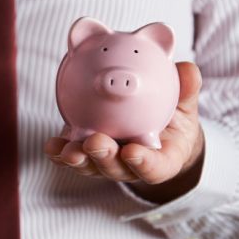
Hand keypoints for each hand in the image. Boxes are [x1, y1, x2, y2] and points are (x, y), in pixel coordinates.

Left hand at [44, 62, 203, 202]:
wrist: (154, 130)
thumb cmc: (172, 119)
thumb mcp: (184, 106)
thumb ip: (186, 91)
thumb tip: (187, 69)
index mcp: (161, 160)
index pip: (154, 168)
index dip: (143, 164)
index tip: (133, 152)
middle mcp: (129, 166)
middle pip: (115, 168)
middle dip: (103, 157)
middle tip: (95, 142)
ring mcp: (104, 163)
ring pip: (90, 165)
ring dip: (77, 158)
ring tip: (67, 149)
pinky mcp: (85, 154)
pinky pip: (70, 155)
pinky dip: (60, 152)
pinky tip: (51, 145)